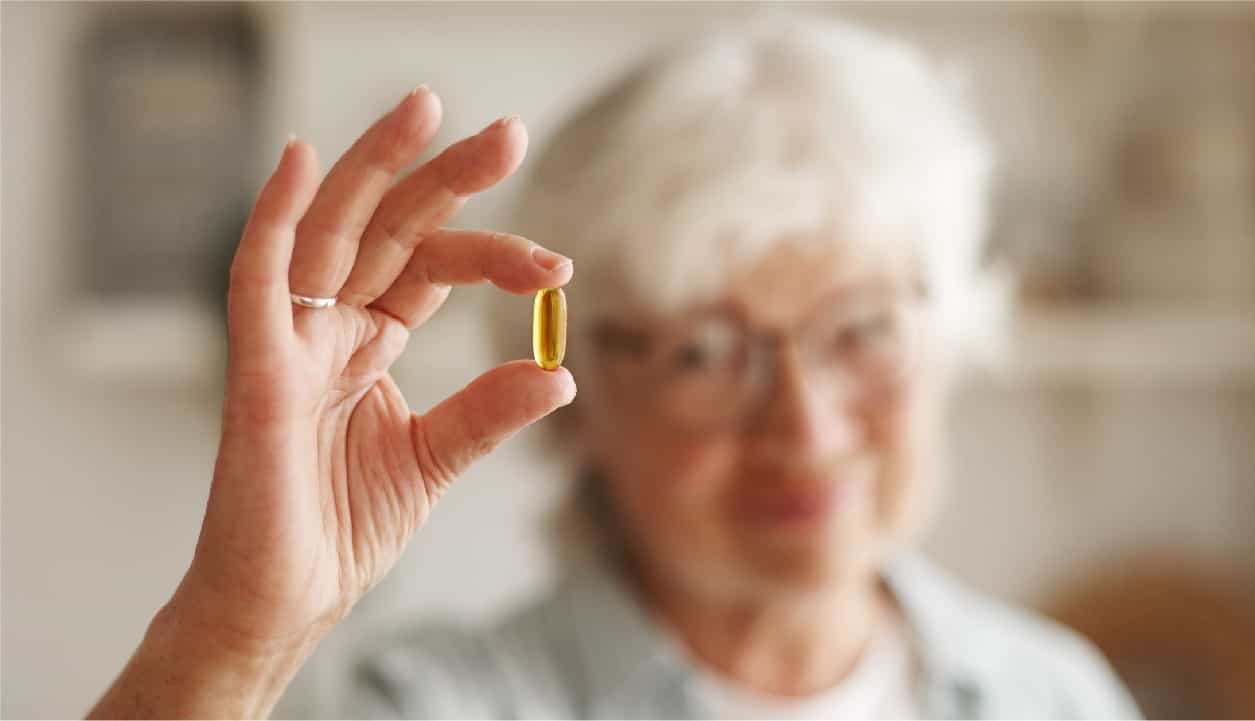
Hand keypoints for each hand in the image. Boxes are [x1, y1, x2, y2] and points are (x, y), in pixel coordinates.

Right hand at [178, 86, 574, 655]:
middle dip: (446, 178)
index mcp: (368, 343)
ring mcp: (290, 341)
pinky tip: (302, 158)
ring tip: (428, 108)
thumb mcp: (436, 458)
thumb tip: (560, 373)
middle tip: (509, 134)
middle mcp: (329, 327)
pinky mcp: (256, 369)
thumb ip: (488, 411)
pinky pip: (257, 277)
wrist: (288, 601)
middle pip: (389, 229)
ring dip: (376, 166)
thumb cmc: (340, 528)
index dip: (493, 255)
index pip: (431, 268)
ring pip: (331, 230)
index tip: (558, 270)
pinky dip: (273, 216)